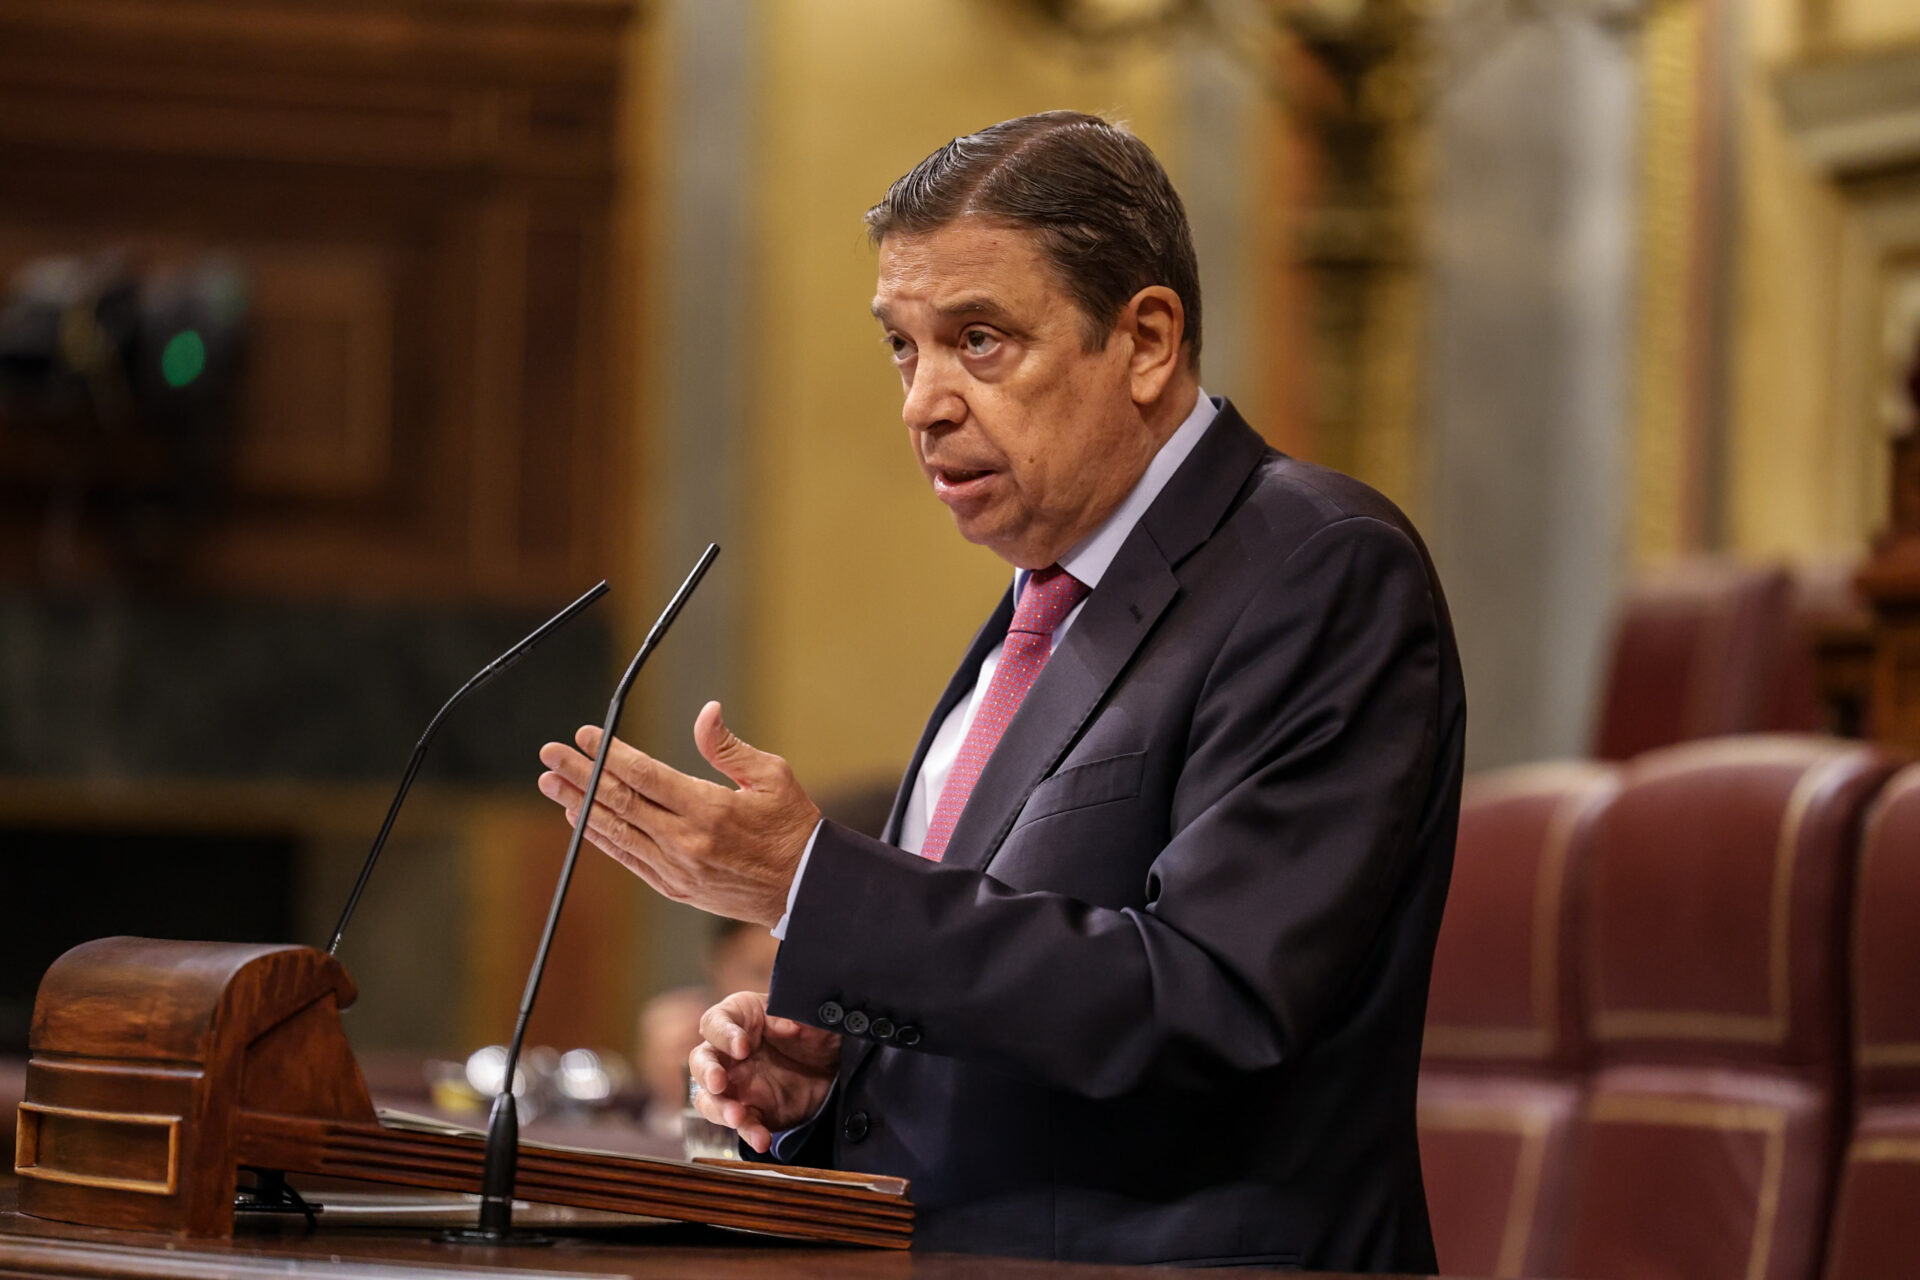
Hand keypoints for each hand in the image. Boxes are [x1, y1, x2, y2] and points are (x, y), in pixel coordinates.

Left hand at [536, 701, 819, 925]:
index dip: (610, 753)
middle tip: (549, 754)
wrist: (805, 890)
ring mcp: (676, 868)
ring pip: (616, 833)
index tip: (584, 735)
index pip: (645, 775)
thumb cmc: (792, 826)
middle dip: (580, 774)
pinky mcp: (675, 888)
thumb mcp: (772, 776)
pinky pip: (628, 858)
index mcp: (709, 808)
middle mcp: (686, 840)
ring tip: (552, 783)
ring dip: (579, 805)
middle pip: (620, 801)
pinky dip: (600, 837)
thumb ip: (729, 747)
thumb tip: (705, 712)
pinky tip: (581, 818)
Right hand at [689, 991, 840, 1153]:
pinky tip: (762, 1140)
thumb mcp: (813, 1019)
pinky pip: (742, 1124)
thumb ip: (801, 1017)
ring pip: (709, 1098)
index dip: (724, 1035)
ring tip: (737, 1116)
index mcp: (739, 1018)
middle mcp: (728, 1052)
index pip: (715, 1022)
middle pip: (701, 1060)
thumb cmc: (814, 1031)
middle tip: (719, 1082)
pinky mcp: (750, 1111)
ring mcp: (735, 1085)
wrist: (834, 1066)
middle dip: (707, 1072)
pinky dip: (749, 1132)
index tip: (743, 1046)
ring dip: (719, 1109)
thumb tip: (791, 1025)